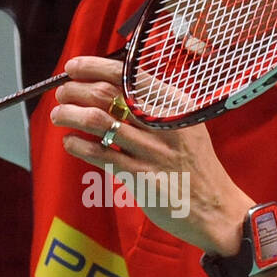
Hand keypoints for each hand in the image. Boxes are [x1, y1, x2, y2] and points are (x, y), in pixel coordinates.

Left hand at [50, 56, 252, 254]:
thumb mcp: (186, 127)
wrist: (216, 209)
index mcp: (175, 105)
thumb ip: (155, 107)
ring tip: (59, 115)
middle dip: (76, 90)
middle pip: (107, 94)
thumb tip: (112, 86)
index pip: (128, 74)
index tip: (74, 66)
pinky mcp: (141, 177)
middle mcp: (163, 123)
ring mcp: (152, 151)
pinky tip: (70, 142)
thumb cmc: (195, 166)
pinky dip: (77, 145)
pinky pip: (100, 155)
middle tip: (62, 93)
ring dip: (70, 114)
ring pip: (98, 121)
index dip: (94, 67)